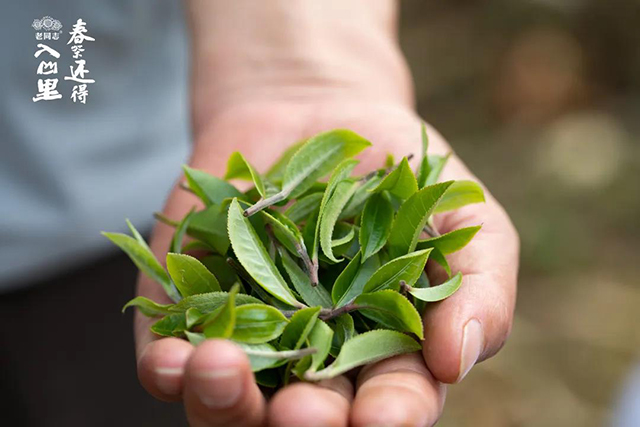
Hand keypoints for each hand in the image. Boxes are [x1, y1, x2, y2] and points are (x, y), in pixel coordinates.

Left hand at [134, 98, 518, 426]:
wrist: (317, 112)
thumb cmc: (399, 172)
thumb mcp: (461, 213)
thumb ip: (478, 286)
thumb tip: (456, 360)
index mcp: (381, 353)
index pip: (388, 402)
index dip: (390, 415)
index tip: (381, 416)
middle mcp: (311, 359)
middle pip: (304, 416)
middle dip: (303, 421)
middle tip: (301, 413)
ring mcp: (246, 336)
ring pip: (230, 402)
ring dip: (222, 401)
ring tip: (219, 369)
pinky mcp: (188, 307)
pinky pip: (169, 354)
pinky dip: (167, 366)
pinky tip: (170, 358)